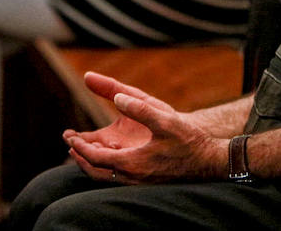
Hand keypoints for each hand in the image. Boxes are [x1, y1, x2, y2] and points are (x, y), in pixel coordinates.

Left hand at [64, 72, 225, 184]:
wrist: (210, 161)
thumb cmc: (189, 140)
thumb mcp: (165, 119)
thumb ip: (139, 108)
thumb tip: (118, 97)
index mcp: (132, 163)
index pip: (95, 159)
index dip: (80, 147)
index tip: (70, 136)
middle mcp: (133, 178)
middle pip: (96, 173)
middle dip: (80, 158)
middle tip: (70, 144)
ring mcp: (140, 183)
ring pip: (106, 177)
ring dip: (92, 164)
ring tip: (84, 149)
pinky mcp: (146, 182)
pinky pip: (118, 178)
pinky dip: (106, 167)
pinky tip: (109, 155)